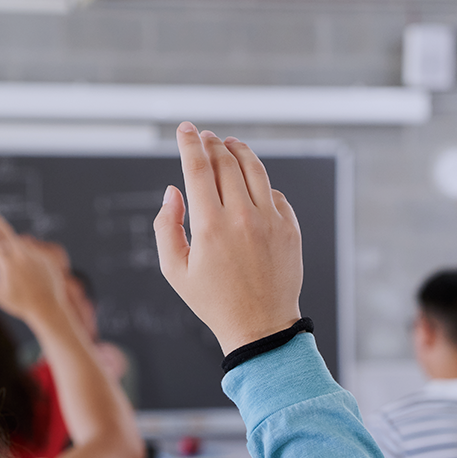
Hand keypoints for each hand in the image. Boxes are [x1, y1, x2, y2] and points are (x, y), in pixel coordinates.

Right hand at [0, 212, 67, 322]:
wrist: (48, 308)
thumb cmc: (19, 302)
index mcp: (7, 265)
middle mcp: (21, 256)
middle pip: (5, 232)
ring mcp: (35, 254)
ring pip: (19, 243)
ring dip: (14, 247)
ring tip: (19, 270)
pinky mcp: (46, 255)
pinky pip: (33, 249)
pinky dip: (28, 255)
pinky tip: (32, 272)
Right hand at [154, 122, 302, 355]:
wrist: (260, 328)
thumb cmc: (214, 302)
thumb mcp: (175, 271)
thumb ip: (167, 227)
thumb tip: (173, 191)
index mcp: (210, 226)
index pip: (197, 168)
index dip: (189, 143)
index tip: (185, 129)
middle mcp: (242, 217)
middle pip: (226, 162)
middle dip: (211, 143)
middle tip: (204, 137)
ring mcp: (270, 221)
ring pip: (255, 170)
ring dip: (239, 152)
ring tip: (229, 145)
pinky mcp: (289, 229)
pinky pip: (274, 193)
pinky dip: (260, 183)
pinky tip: (251, 184)